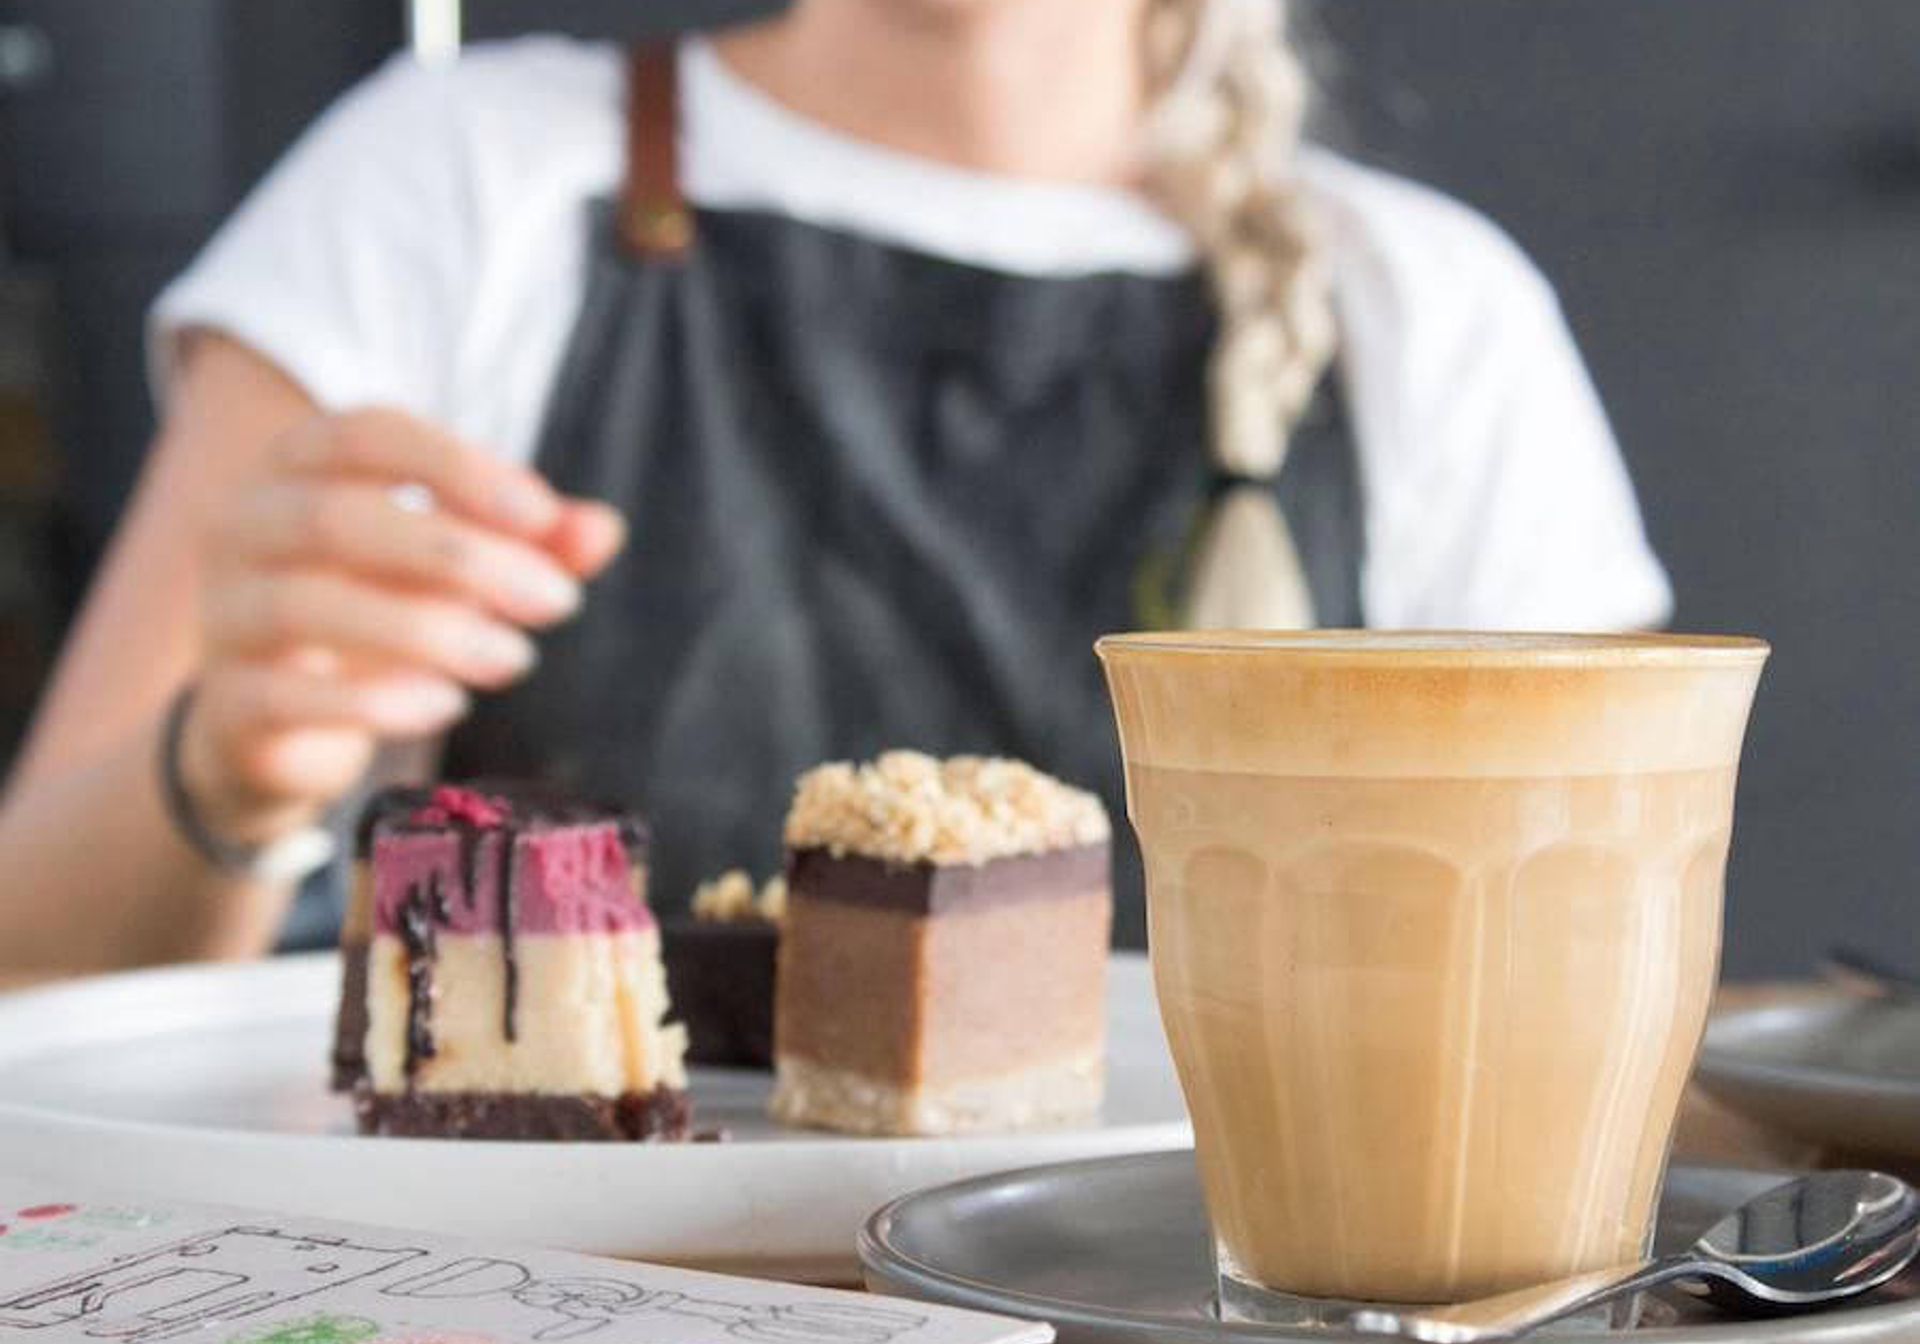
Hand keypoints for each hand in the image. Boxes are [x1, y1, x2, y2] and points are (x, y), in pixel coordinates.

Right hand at [182, 408, 624, 844]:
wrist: (272, 730)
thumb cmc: (378, 614)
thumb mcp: (459, 571)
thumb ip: (532, 545)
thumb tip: (604, 529)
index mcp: (298, 469)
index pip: (364, 433)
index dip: (455, 465)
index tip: (542, 515)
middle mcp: (243, 528)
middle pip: (337, 517)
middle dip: (460, 556)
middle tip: (557, 603)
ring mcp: (224, 617)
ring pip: (309, 605)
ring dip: (428, 630)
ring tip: (515, 660)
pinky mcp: (226, 707)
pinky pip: (283, 696)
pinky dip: (372, 701)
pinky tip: (446, 705)